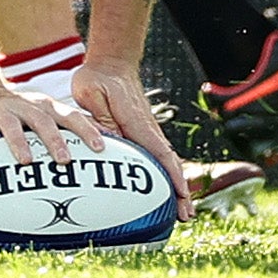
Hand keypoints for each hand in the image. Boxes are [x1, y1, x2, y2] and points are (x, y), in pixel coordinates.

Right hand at [0, 80, 106, 168]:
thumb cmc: (25, 117)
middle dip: (55, 140)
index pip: (70, 116)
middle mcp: (24, 107)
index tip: (101, 147)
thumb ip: (69, 129)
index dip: (86, 130)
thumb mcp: (46, 116)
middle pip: (43, 121)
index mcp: (46, 107)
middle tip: (66, 160)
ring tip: (26, 162)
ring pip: (10, 127)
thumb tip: (108, 147)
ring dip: (18, 144)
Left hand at [64, 62, 189, 215]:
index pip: (160, 152)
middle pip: (169, 162)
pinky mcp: (143, 131)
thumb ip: (100, 118)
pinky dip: (165, 174)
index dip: (172, 175)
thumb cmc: (98, 78)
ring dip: (175, 185)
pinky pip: (157, 155)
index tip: (181, 195)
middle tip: (186, 216)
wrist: (111, 62)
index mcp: (137, 121)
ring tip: (180, 211)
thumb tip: (107, 143)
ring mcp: (148, 129)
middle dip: (180, 189)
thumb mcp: (91, 94)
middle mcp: (148, 127)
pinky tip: (163, 191)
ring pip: (166, 161)